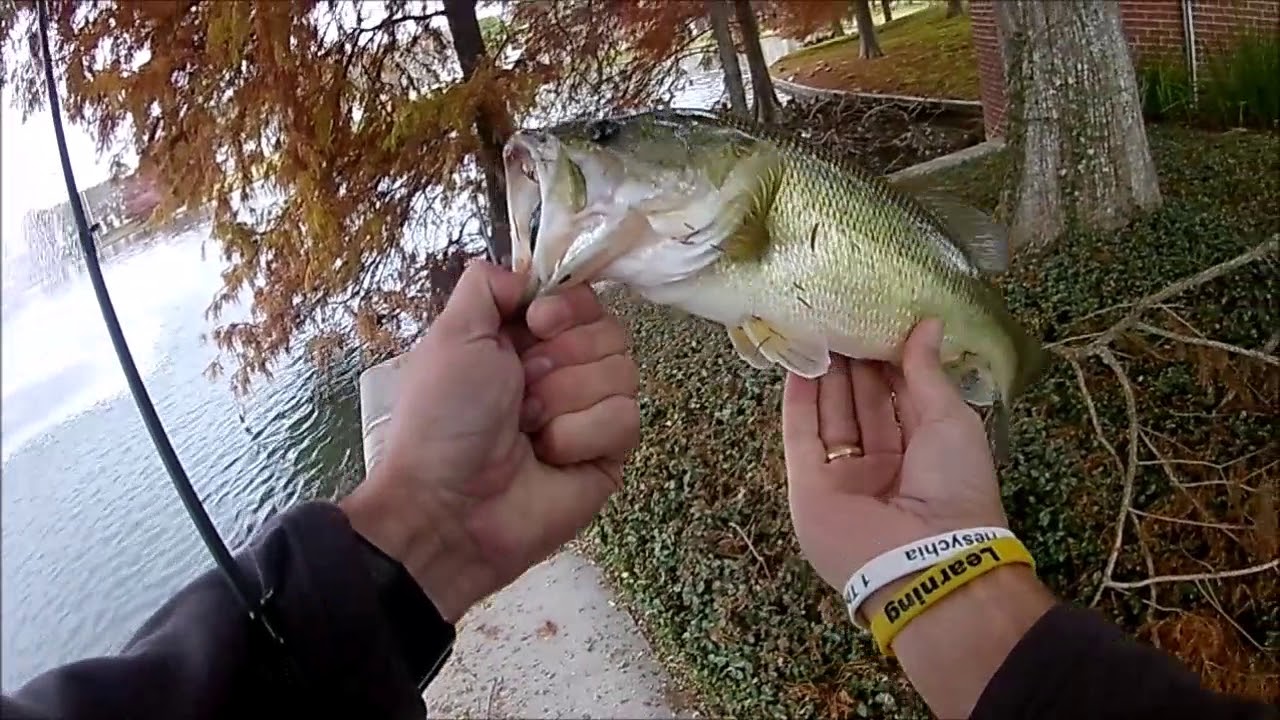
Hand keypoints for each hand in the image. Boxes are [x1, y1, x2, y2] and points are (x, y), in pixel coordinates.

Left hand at [341, 260, 639, 621]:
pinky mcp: (610, 454)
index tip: (537, 324)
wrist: (448, 507)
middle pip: (610, 331)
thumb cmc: (443, 420)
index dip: (568, 307)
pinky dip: (580, 435)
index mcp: (526, 339)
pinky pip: (624, 419)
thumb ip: (488, 286)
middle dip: (560, 360)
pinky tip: (549, 456)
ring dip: (565, 399)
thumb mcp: (452, 335)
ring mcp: (590, 413)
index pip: (583, 298)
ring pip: (622, 373)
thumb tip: (530, 275)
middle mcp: (563, 371)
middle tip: (521, 391)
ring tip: (529, 429)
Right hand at [783, 319, 1056, 716]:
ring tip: (818, 326)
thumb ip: (926, 372)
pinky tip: (798, 361)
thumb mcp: (950, 419)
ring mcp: (842, 477)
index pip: (897, 397)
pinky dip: (798, 400)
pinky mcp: (808, 486)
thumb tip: (927, 323)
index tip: (875, 318)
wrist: (926, 558)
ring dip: (824, 374)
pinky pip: (800, 436)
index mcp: (923, 452)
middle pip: (860, 404)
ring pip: (829, 415)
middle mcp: (881, 464)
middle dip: (852, 362)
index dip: (885, 360)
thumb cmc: (955, 486)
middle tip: (841, 314)